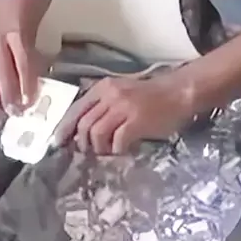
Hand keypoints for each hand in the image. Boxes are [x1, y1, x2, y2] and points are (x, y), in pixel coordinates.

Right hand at [0, 32, 38, 114]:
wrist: (8, 34)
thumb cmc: (23, 50)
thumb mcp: (34, 56)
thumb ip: (34, 74)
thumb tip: (30, 99)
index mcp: (16, 38)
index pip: (22, 63)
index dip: (25, 84)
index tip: (27, 102)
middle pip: (1, 72)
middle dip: (7, 95)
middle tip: (12, 111)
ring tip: (0, 112)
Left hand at [53, 74, 193, 154]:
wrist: (180, 91)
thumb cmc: (151, 95)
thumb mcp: (121, 92)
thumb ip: (102, 104)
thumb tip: (82, 129)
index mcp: (103, 88)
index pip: (76, 109)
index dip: (65, 128)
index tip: (60, 143)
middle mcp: (110, 95)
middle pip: (84, 124)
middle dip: (81, 143)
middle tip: (87, 152)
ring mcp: (123, 107)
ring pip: (96, 133)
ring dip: (98, 148)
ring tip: (106, 152)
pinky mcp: (137, 120)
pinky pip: (117, 140)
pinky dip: (116, 150)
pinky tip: (121, 151)